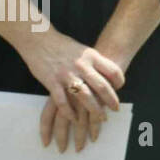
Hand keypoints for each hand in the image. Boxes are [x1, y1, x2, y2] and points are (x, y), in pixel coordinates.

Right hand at [18, 31, 124, 151]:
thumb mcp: (83, 50)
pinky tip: (74, 119)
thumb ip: (93, 62)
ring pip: (85, 96)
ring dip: (94, 109)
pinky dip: (69, 112)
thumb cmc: (62, 45)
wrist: (39, 40)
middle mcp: (82, 65)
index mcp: (92, 56)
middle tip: (116, 109)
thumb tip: (106, 73)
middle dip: (111, 100)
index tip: (120, 87)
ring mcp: (67, 74)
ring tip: (100, 118)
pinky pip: (62, 101)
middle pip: (102, 86)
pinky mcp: (52, 82)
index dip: (119, 81)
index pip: (112, 70)